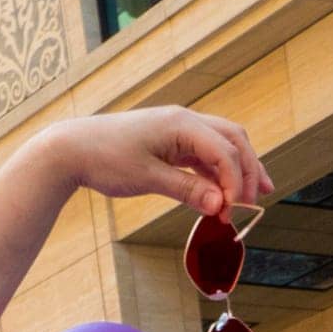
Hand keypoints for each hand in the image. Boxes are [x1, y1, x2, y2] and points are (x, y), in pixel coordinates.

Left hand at [41, 105, 275, 219]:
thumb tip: (219, 204)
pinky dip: (215, 172)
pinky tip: (221, 192)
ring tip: (252, 195)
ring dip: (237, 169)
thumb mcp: (147, 178)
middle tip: (259, 198)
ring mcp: (178, 130)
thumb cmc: (106, 159)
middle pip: (232, 140)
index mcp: (182, 124)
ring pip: (220, 146)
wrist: (73, 148)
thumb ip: (186, 190)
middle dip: (249, 168)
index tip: (233, 209)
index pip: (224, 150)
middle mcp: (185, 121)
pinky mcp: (169, 142)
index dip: (235, 180)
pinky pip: (201, 155)